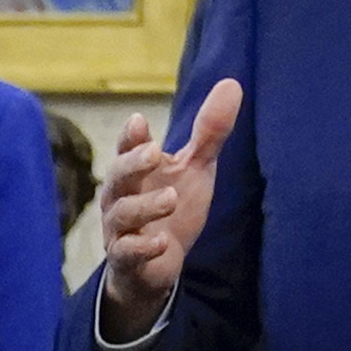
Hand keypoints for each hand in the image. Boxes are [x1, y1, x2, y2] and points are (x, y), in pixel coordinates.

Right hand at [97, 75, 239, 318]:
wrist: (155, 265)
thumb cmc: (172, 209)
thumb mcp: (195, 168)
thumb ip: (209, 132)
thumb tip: (232, 84)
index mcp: (136, 171)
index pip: (127, 148)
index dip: (130, 137)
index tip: (138, 122)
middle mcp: (121, 196)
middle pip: (118, 176)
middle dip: (133, 164)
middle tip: (154, 152)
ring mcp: (120, 229)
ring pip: (122, 214)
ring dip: (145, 206)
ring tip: (171, 198)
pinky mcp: (126, 259)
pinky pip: (127, 252)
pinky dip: (143, 247)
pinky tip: (163, 242)